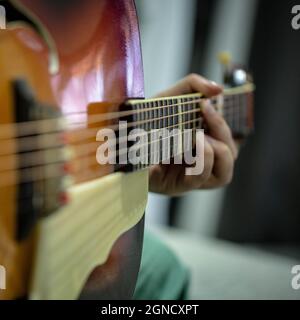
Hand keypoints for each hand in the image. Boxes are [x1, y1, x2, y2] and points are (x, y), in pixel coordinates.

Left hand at [149, 74, 237, 195]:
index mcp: (201, 145)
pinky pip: (200, 179)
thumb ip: (193, 87)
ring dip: (216, 150)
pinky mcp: (176, 186)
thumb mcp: (168, 99)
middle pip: (230, 157)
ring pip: (224, 174)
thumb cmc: (145, 122)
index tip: (205, 103)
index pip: (228, 141)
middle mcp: (199, 163)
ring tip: (198, 135)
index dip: (223, 123)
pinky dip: (201, 160)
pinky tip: (189, 145)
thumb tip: (219, 89)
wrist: (119, 138)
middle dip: (222, 131)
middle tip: (204, 111)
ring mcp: (189, 177)